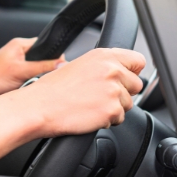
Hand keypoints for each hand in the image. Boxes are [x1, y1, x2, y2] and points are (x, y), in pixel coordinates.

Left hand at [0, 37, 63, 100]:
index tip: (61, 68)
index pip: (47, 46)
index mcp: (20, 44)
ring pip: (38, 72)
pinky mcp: (14, 78)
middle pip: (44, 60)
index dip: (55, 57)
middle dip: (46, 71)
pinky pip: (30, 81)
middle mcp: (18, 53)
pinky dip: (31, 86)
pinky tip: (26, 91)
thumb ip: (43, 67)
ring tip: (29, 86)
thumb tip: (63, 64)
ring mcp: (16, 66)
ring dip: (37, 80)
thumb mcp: (21, 71)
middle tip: (42, 79)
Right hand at [16, 48, 144, 137]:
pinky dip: (106, 120)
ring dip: (113, 107)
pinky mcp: (112, 110)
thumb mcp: (77, 65)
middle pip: (136, 84)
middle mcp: (112, 70)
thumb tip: (118, 73)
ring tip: (90, 105)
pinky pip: (119, 118)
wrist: (39, 107)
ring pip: (128, 103)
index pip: (137, 60)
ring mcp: (114, 91)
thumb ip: (101, 66)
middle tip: (99, 95)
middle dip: (123, 92)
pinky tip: (88, 114)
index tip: (124, 78)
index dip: (131, 71)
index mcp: (102, 56)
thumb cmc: (51, 89)